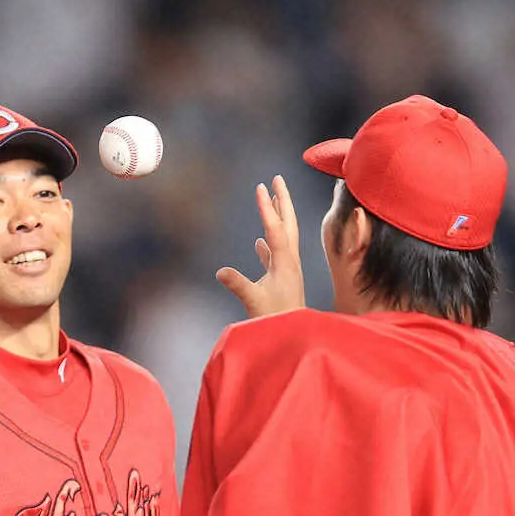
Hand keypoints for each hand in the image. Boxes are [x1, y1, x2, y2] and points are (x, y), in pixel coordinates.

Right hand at [216, 175, 304, 316]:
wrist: (294, 337)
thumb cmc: (276, 320)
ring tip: (274, 200)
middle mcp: (290, 262)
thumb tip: (220, 271)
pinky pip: (275, 255)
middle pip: (288, 224)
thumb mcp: (254, 301)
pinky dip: (269, 244)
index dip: (267, 207)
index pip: (275, 228)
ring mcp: (287, 270)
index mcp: (285, 262)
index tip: (260, 186)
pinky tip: (259, 242)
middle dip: (283, 200)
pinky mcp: (282, 281)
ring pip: (284, 236)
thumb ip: (238, 285)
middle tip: (277, 178)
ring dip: (279, 217)